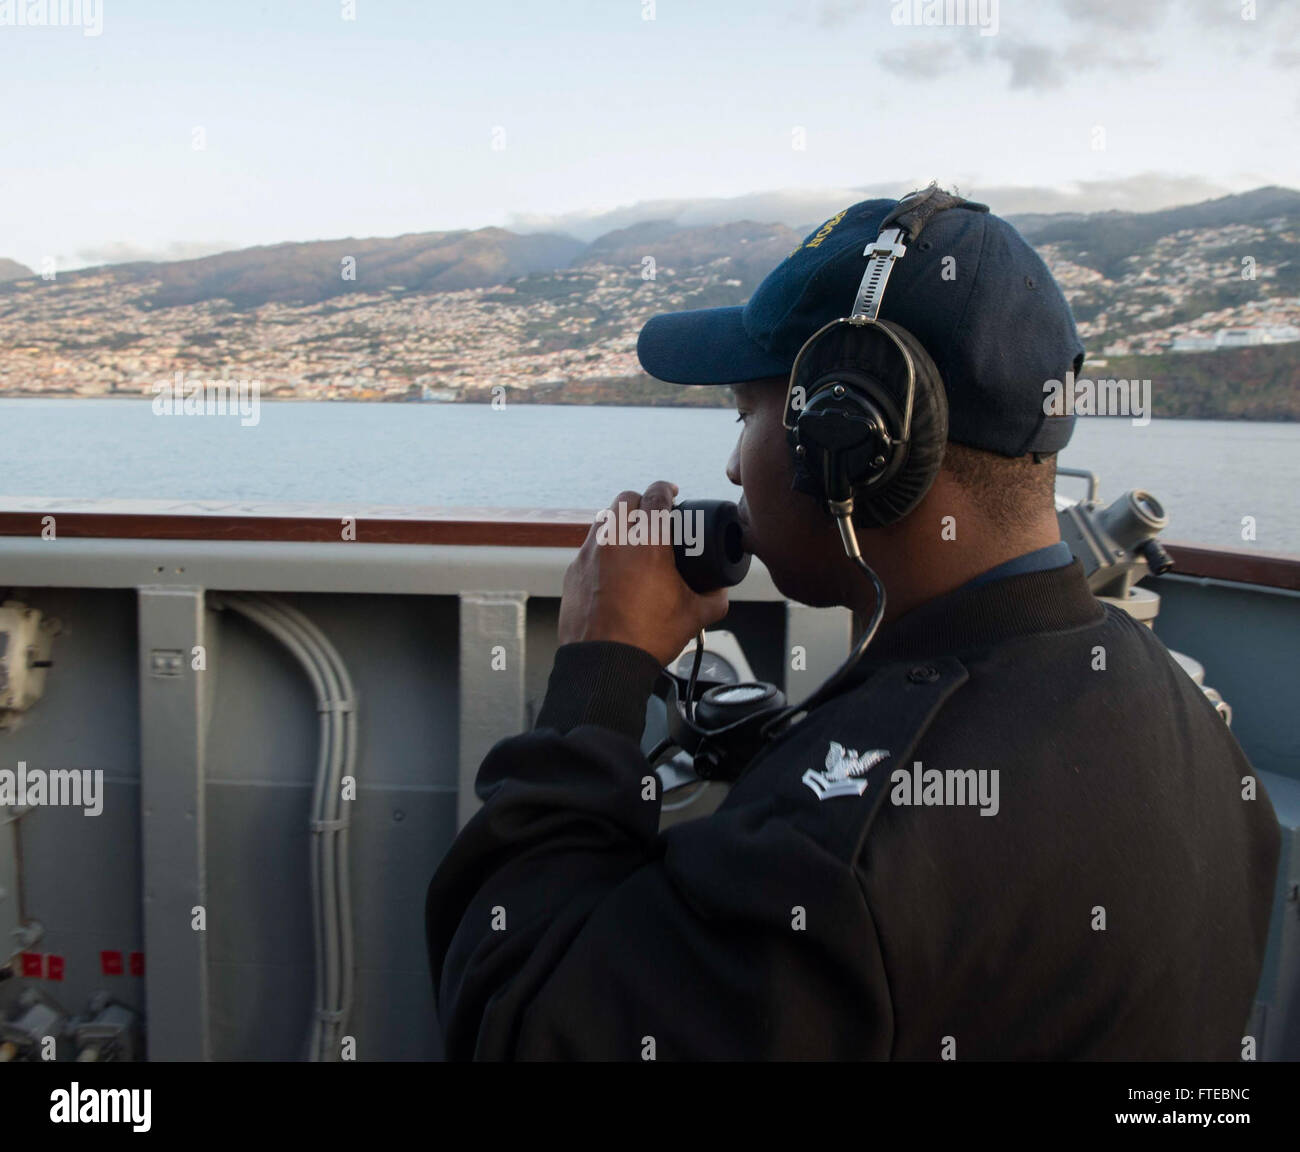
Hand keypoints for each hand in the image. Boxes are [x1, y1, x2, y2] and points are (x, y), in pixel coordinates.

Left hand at [557, 481, 729, 667]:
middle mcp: (615, 541)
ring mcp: (589, 554)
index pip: (656, 495)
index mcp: (647, 543)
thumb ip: (715, 597)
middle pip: (626, 499)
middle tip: (654, 514)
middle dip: (642, 501)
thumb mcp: (695, 617)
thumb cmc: (647, 638)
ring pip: (604, 519)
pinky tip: (614, 566)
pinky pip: (589, 546)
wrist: (604, 663)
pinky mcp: (573, 571)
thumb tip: (721, 590)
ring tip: (633, 537)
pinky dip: (603, 547)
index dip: (666, 489)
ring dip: (620, 520)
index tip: (672, 492)